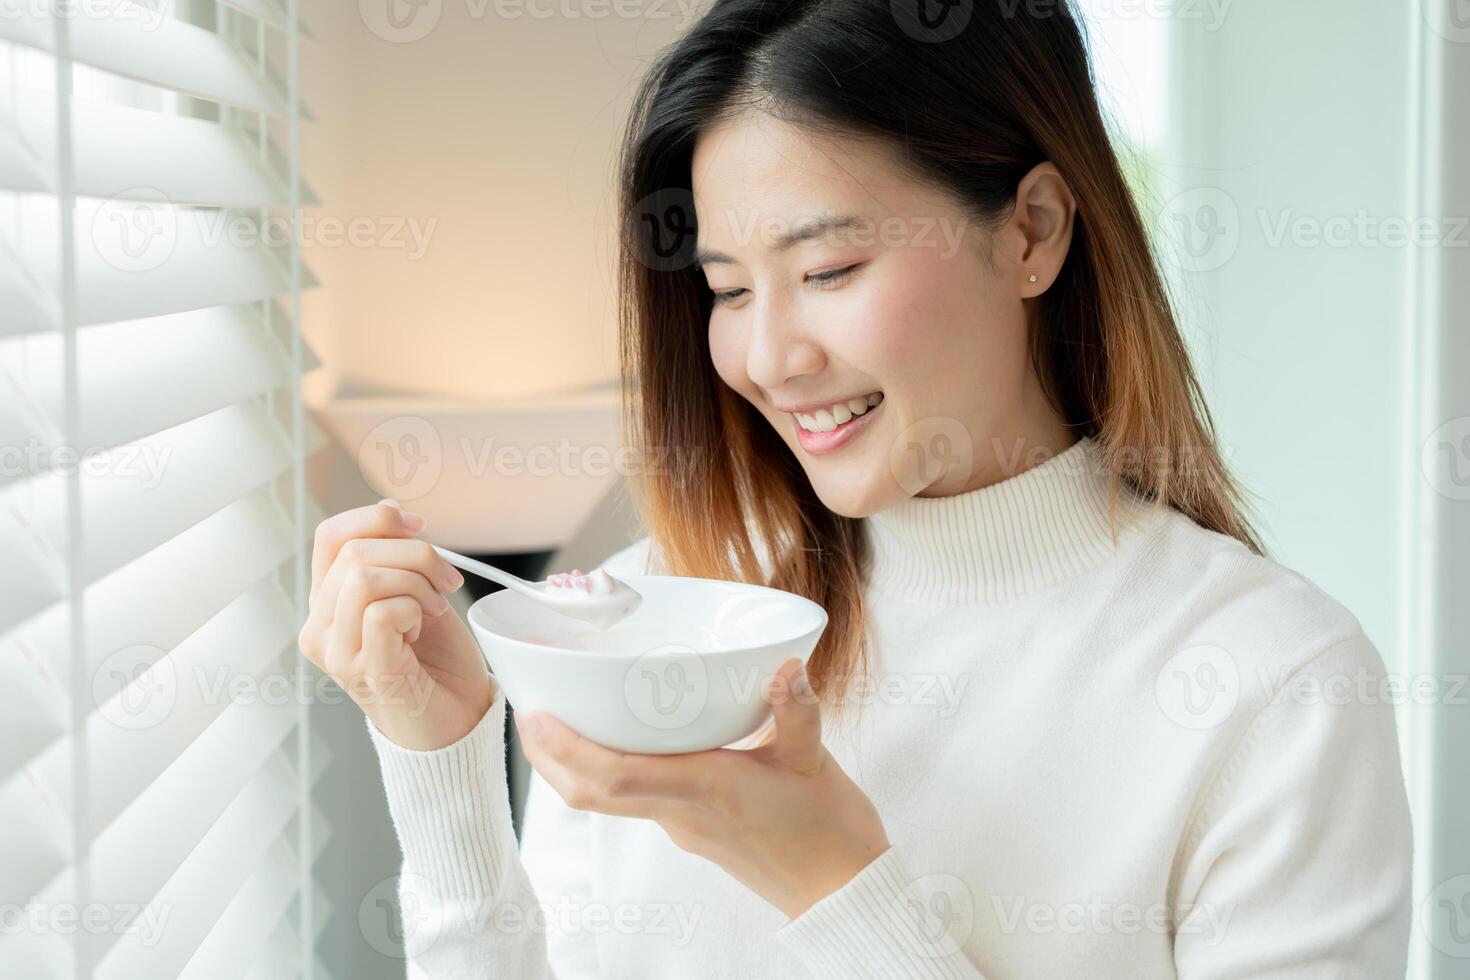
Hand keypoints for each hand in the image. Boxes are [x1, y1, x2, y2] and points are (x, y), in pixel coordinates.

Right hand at [298, 498, 493, 749]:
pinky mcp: (364, 671)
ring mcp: (337, 652)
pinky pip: (381, 612)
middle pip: (353, 551)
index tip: (419, 527)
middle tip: (446, 581)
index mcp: (328, 603)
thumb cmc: (438, 661)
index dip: (377, 518)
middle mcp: (320, 627)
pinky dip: (413, 609)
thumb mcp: (417, 593)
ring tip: (435, 608)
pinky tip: (423, 629)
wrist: (457, 721)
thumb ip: (397, 557)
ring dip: (416, 582)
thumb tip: (393, 510)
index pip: (331, 535)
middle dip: (415, 553)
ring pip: (364, 577)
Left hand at [515, 657, 889, 918]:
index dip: (567, 749)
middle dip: (552, 758)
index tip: (536, 717)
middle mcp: (682, 812)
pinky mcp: (694, 831)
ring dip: (575, 768)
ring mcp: (684, 826)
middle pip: (592, 793)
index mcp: (704, 790)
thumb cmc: (829, 833)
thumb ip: (795, 711)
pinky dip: (612, 774)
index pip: (615, 776)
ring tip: (560, 724)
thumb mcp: (814, 760)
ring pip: (609, 801)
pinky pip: (638, 802)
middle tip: (529, 715)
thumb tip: (785, 666)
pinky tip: (623, 742)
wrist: (842, 892)